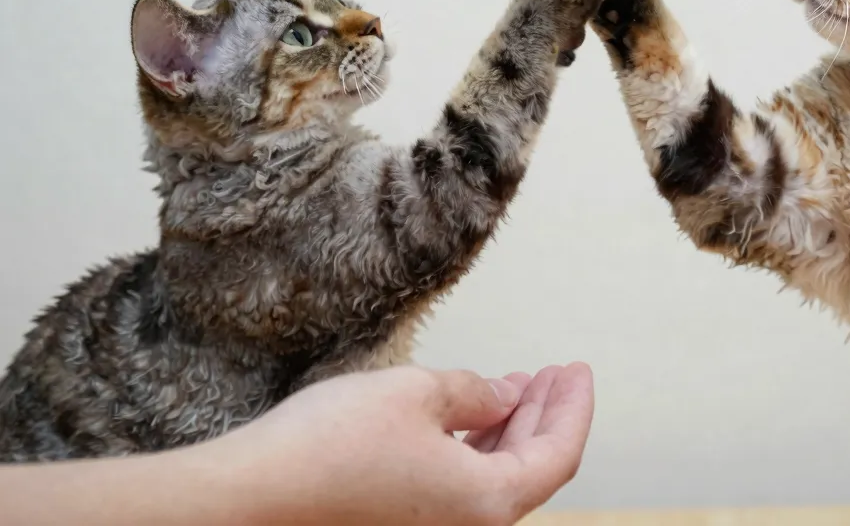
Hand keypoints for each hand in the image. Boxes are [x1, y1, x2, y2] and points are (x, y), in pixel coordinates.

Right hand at [230, 363, 594, 524]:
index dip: (573, 406)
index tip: (578, 368)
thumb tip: (502, 398)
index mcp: (486, 503)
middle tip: (553, 374)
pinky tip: (466, 417)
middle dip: (544, 415)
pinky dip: (473, 449)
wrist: (248, 501)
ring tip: (512, 385)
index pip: (558, 454)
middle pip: (531, 470)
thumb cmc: (329, 447)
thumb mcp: (415, 393)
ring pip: (494, 481)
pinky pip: (459, 490)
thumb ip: (473, 393)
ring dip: (508, 430)